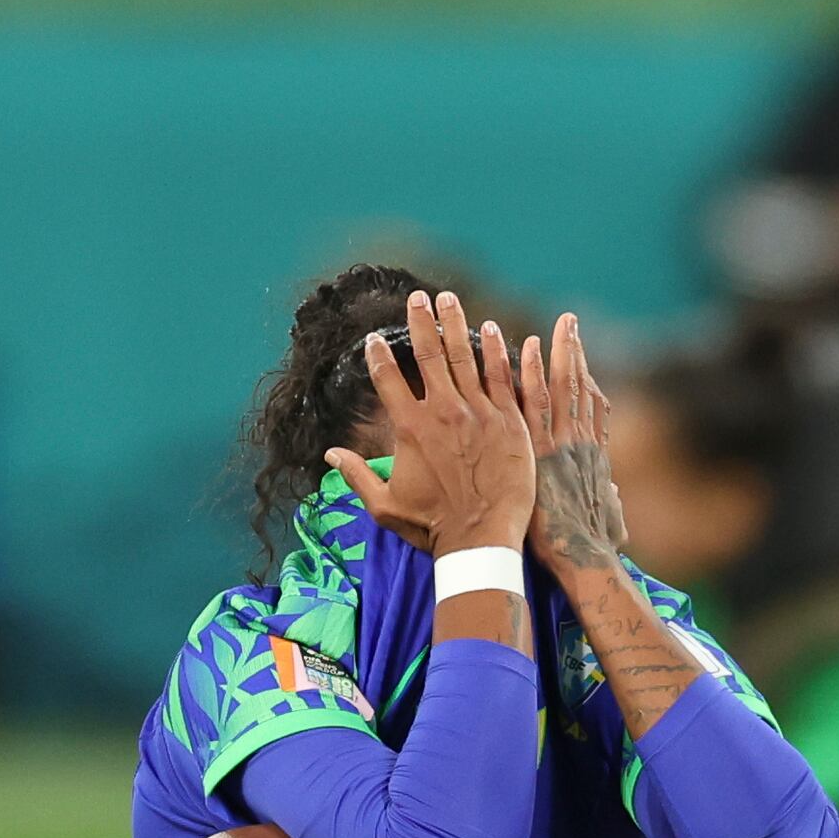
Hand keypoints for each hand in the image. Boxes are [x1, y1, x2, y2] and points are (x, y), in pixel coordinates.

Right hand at [323, 290, 536, 556]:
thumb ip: (357, 476)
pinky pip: (501, 376)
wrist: (482, 539)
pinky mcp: (508, 420)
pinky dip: (495, 350)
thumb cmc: (433, 527)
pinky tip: (491, 329)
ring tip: (448, 298)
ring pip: (464, 357)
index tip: (374, 338)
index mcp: (410, 429)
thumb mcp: (385, 507)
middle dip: (420, 322)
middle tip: (418, 298)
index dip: (379, 356)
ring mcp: (478, 413)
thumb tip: (330, 455)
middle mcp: (442, 412)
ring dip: (455, 324)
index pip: (389, 379)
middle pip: (428, 355)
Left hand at [510, 311, 630, 592]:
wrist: (584, 558)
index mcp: (595, 457)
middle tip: (570, 323)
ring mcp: (563, 443)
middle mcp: (582, 442)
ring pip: (563, 387)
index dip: (587, 380)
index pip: (593, 409)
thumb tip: (614, 493)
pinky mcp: (541, 450)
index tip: (580, 359)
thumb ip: (609, 500)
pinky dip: (535, 373)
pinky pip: (536, 403)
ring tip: (559, 324)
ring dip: (561, 351)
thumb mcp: (609, 520)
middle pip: (581, 387)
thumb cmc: (591, 548)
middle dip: (575, 353)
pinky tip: (531, 347)